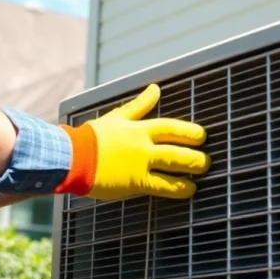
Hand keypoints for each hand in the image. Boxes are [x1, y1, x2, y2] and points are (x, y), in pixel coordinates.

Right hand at [56, 83, 209, 199]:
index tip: (202, 135)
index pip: (171, 127)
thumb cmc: (91, 138)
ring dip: (192, 169)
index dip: (190, 132)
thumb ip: (139, 105)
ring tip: (203, 172)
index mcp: (139, 128)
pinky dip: (179, 189)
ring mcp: (141, 165)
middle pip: (177, 148)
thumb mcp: (117, 117)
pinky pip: (163, 187)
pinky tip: (189, 190)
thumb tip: (155, 88)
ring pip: (175, 166)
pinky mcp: (136, 183)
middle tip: (206, 159)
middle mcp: (144, 145)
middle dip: (196, 153)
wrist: (72, 158)